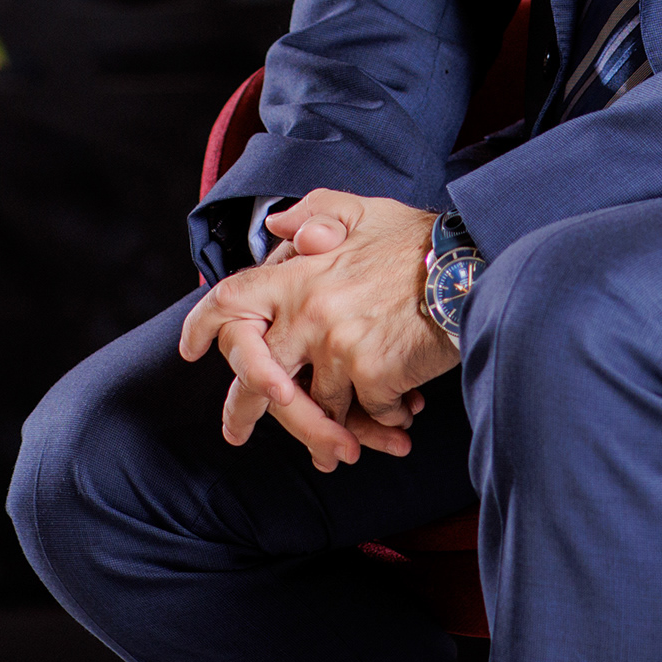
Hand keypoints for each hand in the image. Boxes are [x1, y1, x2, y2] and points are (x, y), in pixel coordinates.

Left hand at [175, 192, 457, 469]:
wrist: (470, 268)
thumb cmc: (420, 241)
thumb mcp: (365, 211)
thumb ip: (317, 214)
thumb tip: (277, 225)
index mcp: (300, 273)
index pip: (231, 299)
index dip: (203, 325)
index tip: (190, 349)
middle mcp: (310, 312)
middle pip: (257, 376)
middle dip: (243, 412)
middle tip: (236, 433)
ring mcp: (339, 347)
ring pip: (315, 405)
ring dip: (327, 430)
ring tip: (336, 450)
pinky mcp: (373, 374)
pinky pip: (365, 413)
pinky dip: (381, 421)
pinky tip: (399, 420)